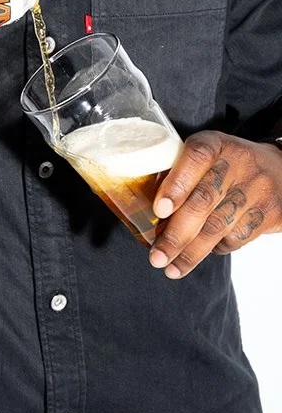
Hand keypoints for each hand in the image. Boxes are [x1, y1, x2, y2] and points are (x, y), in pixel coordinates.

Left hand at [150, 132, 281, 278]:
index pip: (196, 157)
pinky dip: (214, 249)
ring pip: (219, 226)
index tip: (158, 210)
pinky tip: (198, 253)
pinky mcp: (270, 212)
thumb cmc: (227, 166)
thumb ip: (180, 174)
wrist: (280, 170)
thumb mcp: (207, 157)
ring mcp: (257, 188)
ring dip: (191, 252)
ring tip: (170, 268)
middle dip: (176, 234)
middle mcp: (238, 163)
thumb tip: (144, 211)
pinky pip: (236, 238)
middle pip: (204, 200)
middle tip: (157, 257)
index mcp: (215, 143)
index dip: (176, 184)